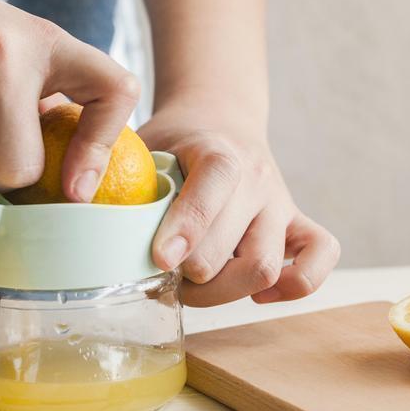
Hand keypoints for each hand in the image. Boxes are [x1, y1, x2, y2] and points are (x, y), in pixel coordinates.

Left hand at [140, 103, 339, 306]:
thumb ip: (120, 172)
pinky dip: (294, 285)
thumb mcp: (145, 145)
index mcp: (219, 151)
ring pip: (268, 267)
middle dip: (196, 277)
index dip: (188, 228)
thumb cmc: (174, 143)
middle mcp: (258, 179)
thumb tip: (87, 205)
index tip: (160, 258)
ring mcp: (281, 204)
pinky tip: (254, 291)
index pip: (215, 187)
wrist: (219, 118)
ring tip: (194, 285)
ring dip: (225, 292)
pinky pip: (322, 256)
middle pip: (239, 249)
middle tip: (163, 276)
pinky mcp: (299, 222)